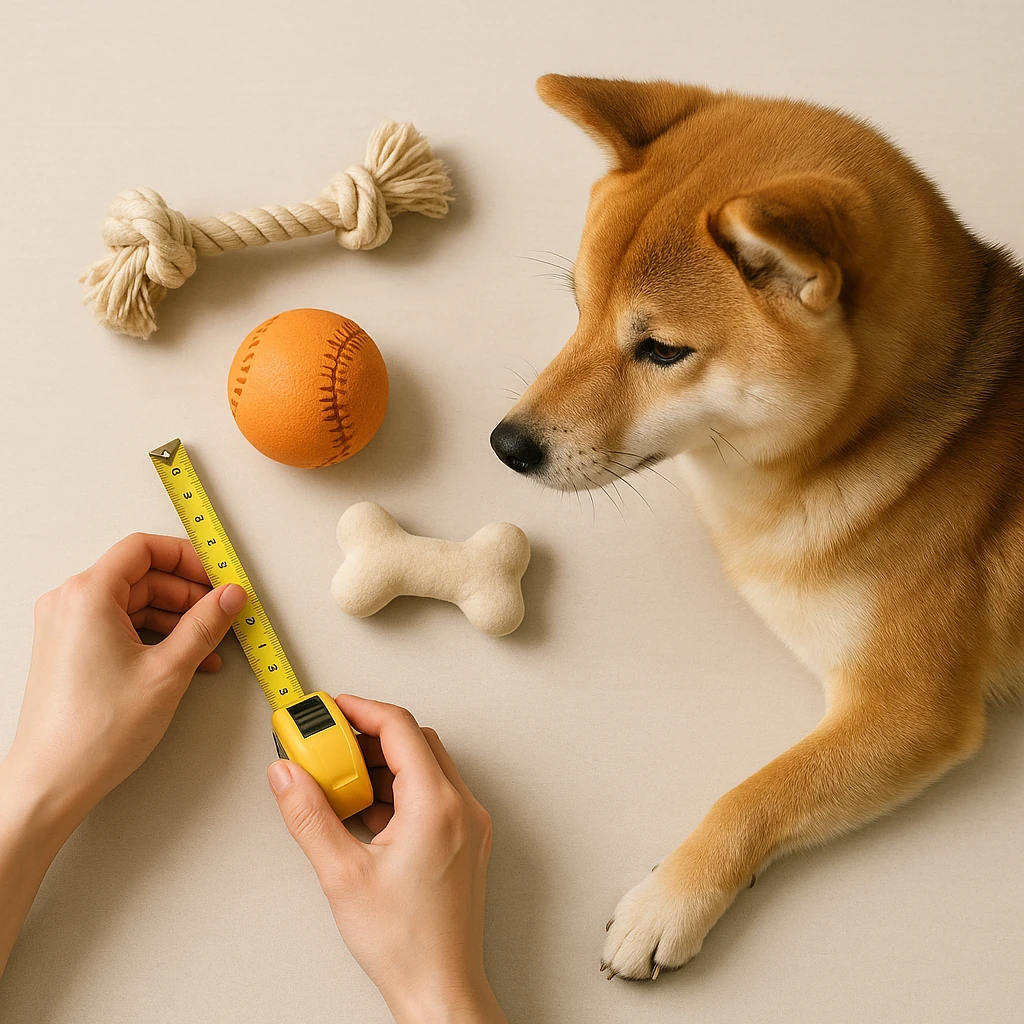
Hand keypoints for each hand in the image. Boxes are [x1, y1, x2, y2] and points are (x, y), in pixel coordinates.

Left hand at [6, 533, 245, 829]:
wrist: (52, 782)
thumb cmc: (93, 732)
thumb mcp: (169, 670)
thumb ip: (205, 624)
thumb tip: (229, 597)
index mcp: (88, 596)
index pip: (144, 549)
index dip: (188, 558)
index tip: (218, 575)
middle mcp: (71, 603)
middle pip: (143, 576)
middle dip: (188, 593)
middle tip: (223, 611)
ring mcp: (68, 627)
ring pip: (136, 603)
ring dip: (177, 619)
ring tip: (211, 643)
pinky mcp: (72, 650)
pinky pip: (122, 626)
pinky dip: (156, 637)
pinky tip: (186, 659)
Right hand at [268, 696, 504, 1023]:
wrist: (440, 988)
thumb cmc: (405, 943)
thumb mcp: (341, 874)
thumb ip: (309, 815)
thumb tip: (286, 775)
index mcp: (436, 805)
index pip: (400, 727)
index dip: (361, 709)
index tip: (332, 708)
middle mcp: (462, 807)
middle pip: (415, 742)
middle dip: (370, 735)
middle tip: (331, 743)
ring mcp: (468, 824)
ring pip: (426, 767)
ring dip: (384, 764)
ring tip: (342, 781)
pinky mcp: (466, 841)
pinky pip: (433, 794)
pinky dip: (400, 790)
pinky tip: (367, 811)